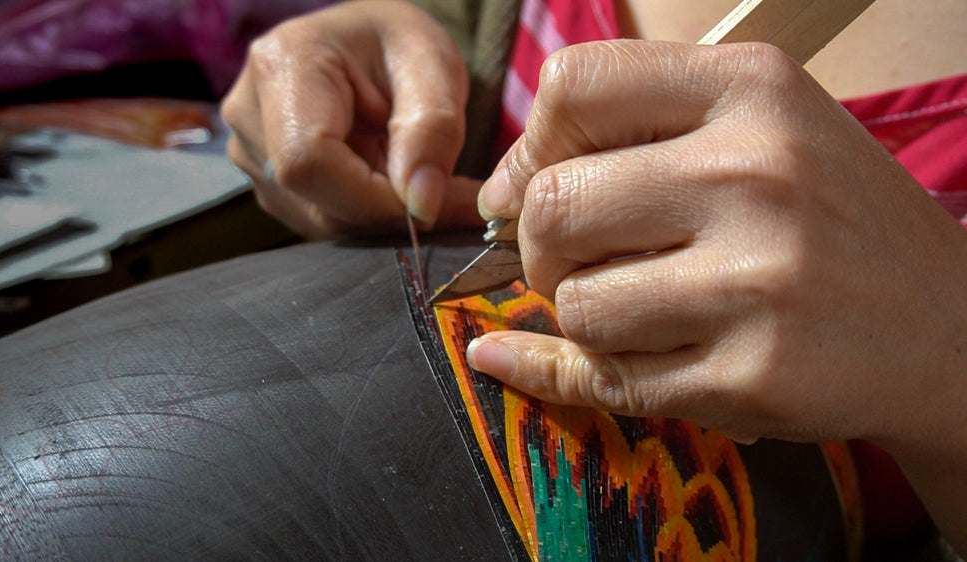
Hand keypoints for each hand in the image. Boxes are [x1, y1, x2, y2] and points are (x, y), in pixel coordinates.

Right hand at [220, 0, 483, 236]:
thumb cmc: (398, 44)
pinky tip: (391, 181)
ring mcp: (251, 151)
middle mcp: (250, 112)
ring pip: (322, 220)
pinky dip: (367, 213)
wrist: (370, 44)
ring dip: (381, 213)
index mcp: (283, 64)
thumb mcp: (434, 64)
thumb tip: (420, 204)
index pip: (309, 163)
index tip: (430, 199)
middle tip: (450, 194)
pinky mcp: (267, 180)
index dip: (373, 198)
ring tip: (420, 176)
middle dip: (389, 209)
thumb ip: (434, 129)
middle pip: (316, 200)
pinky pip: (321, 220)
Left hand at [468, 40, 966, 451]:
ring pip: (574, 306)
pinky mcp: (752, 376)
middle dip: (539, 247)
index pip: (574, 85)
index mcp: (751, 89)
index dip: (532, 145)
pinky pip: (607, 380)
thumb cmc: (829, 221)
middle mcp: (755, 173)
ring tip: (634, 310)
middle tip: (571, 263)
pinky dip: (589, 374)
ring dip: (581, 317)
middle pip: (553, 204)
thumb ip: (637, 135)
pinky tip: (611, 360)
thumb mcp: (761, 131)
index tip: (535, 185)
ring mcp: (756, 281)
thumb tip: (500, 193)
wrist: (948, 329)